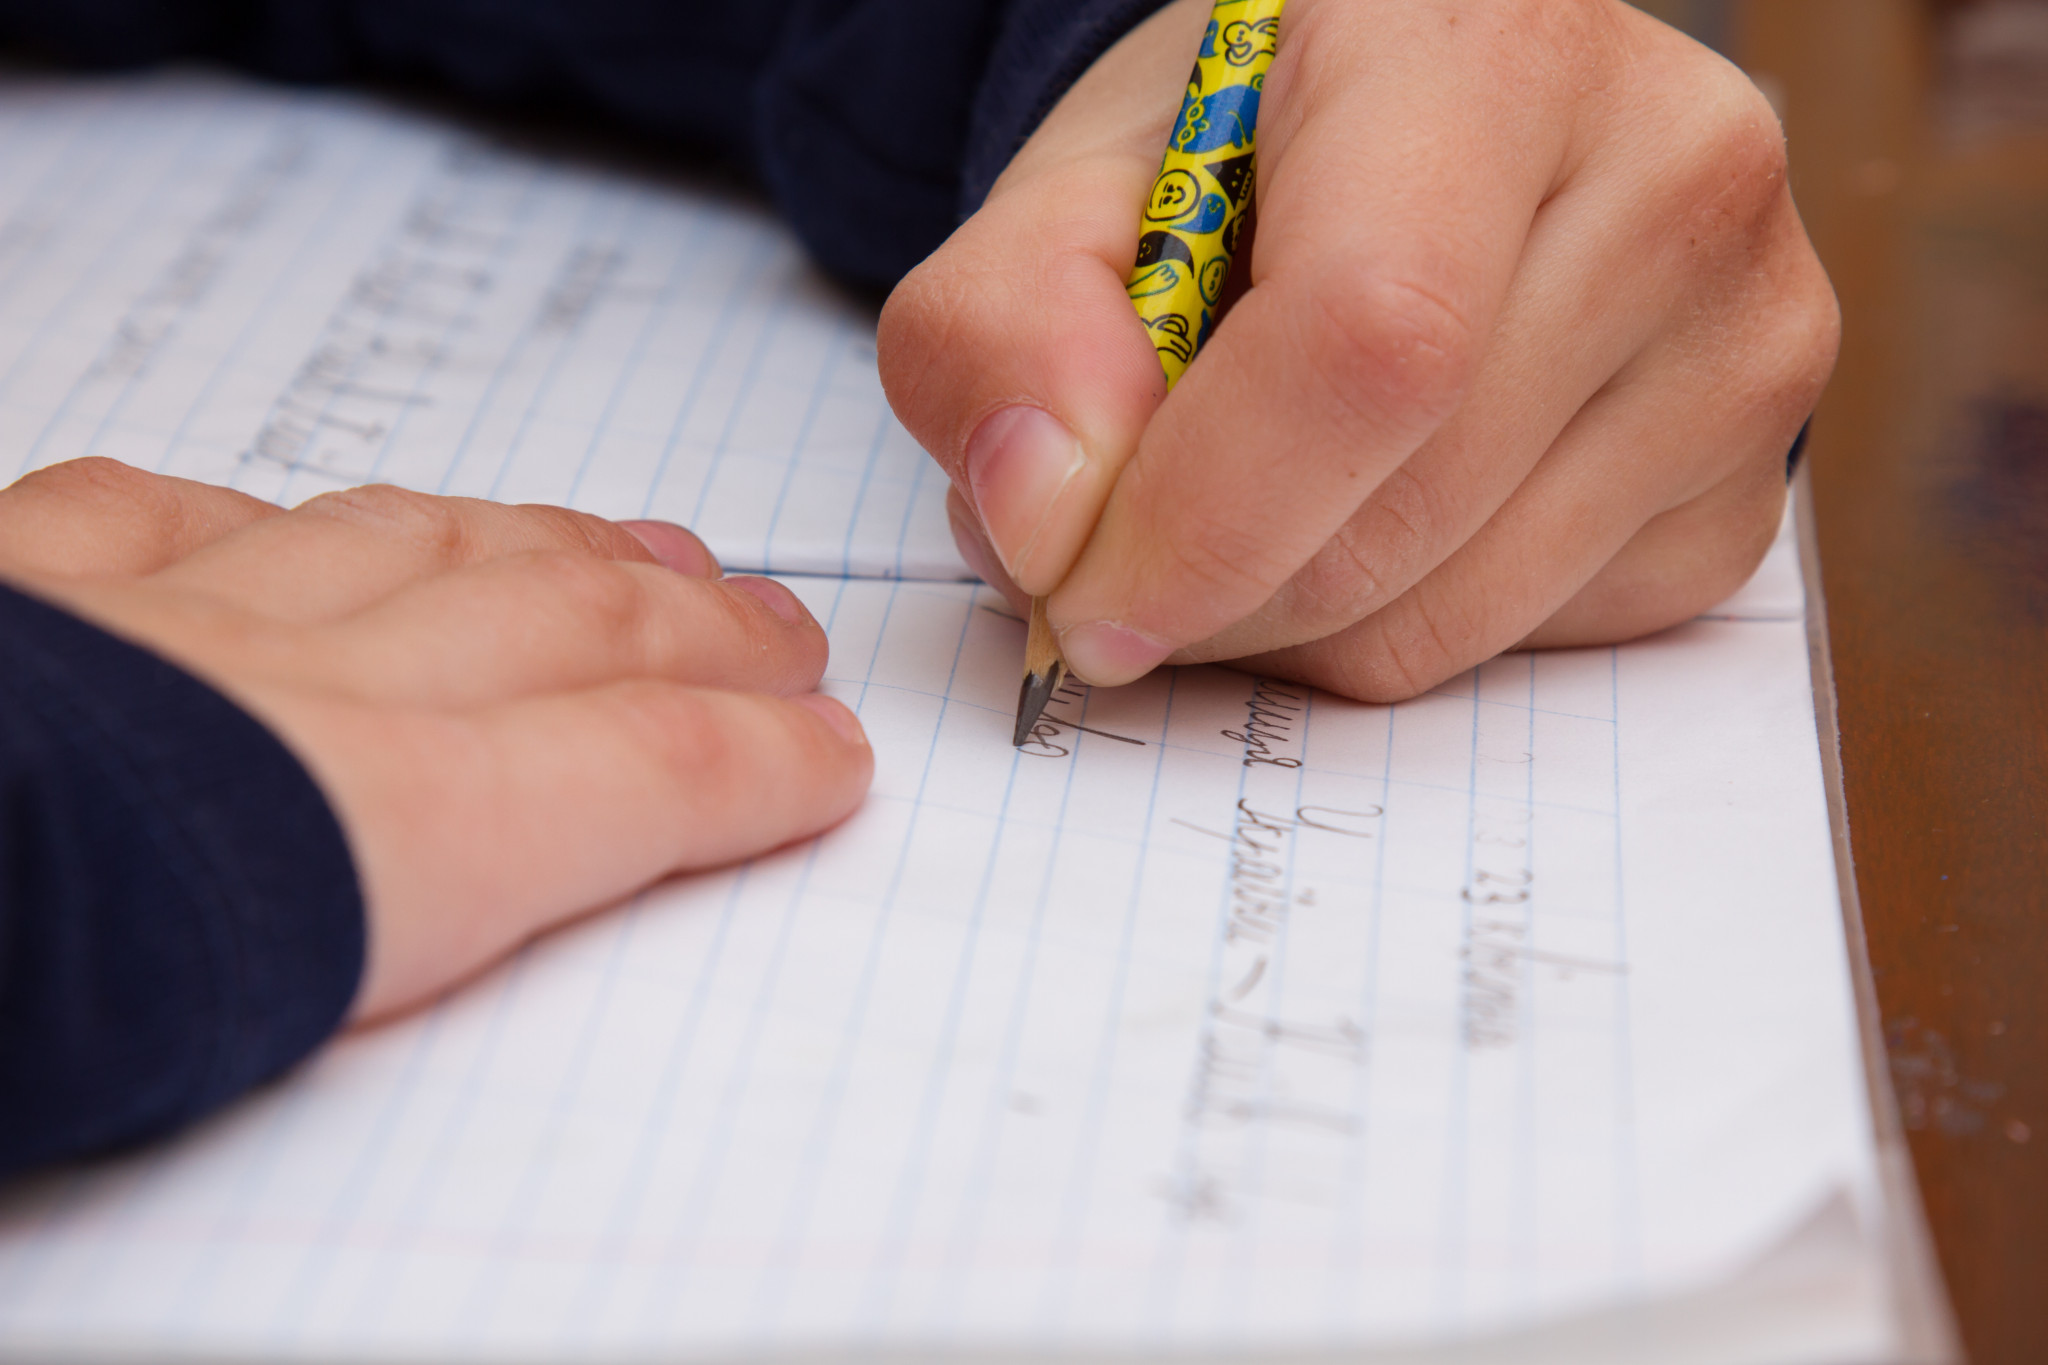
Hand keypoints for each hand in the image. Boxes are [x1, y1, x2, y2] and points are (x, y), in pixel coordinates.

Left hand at [0, 459, 871, 1020]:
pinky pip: (159, 517)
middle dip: (693, 622)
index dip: (753, 762)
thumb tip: (476, 910)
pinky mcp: (21, 594)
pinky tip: (303, 526)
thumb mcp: (274, 1060)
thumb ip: (421, 932)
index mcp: (375, 833)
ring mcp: (158, 625)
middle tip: (777, 625)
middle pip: (548, 624)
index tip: (833, 761)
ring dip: (543, 543)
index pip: (627, 771)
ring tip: (638, 543)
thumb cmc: (35, 1008)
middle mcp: (294, 698)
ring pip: (404, 545)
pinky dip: (268, 520)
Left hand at [880, 0, 1835, 698]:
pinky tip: (1365, 517)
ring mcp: (1745, 343)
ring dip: (1289, 627)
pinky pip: (1520, 650)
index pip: (1373, 337)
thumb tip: (1048, 521)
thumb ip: (1005, 332)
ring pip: (1453, 619)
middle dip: (1215, 595)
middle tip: (1123, 564)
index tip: (1084, 599)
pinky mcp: (1744, 491)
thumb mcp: (1078, 194)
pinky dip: (1392, 629)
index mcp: (1492, 47)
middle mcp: (1673, 176)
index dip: (1205, 513)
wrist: (1418, 152)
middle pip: (1408, 510)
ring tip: (1241, 515)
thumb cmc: (1249, 159)